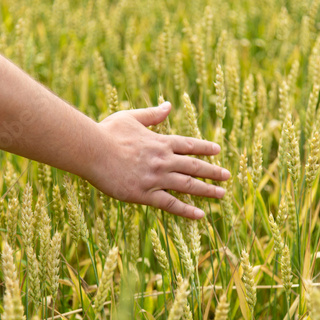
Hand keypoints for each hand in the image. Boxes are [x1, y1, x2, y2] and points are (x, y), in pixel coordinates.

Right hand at [84, 102, 230, 218]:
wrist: (92, 151)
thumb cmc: (108, 132)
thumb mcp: (131, 117)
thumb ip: (152, 114)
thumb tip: (169, 104)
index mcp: (160, 142)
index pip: (190, 145)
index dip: (205, 148)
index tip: (218, 150)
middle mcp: (163, 160)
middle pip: (194, 166)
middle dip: (213, 171)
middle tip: (227, 176)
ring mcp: (156, 178)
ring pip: (188, 186)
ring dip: (207, 190)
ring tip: (221, 194)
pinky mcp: (145, 194)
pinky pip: (171, 204)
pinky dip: (186, 210)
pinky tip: (200, 215)